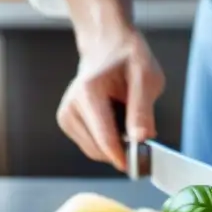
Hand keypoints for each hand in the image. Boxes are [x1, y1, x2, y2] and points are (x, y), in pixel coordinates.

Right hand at [57, 26, 164, 170]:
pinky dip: (107, 140)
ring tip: (126, 118)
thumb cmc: (127, 58)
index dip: (122, 157)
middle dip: (123, 149)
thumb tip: (141, 139)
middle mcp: (71, 106)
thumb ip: (142, 110)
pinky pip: (92, 145)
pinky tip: (115, 120)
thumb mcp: (146, 77)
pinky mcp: (67, 122)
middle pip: (99, 149)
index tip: (140, 167)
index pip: (104, 137)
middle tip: (143, 136)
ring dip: (116, 144)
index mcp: (88, 93)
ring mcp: (66, 115)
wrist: (107, 45)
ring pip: (95, 151)